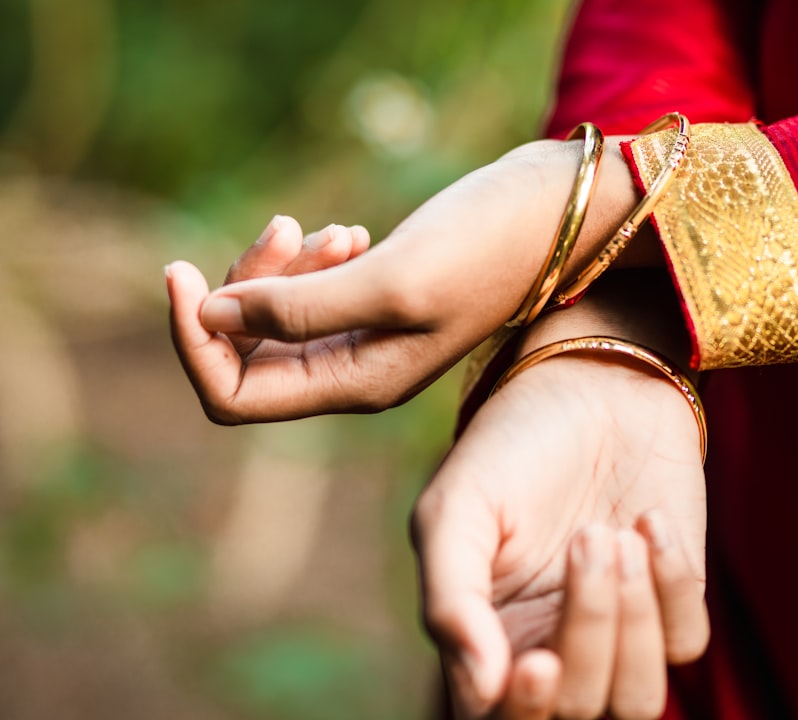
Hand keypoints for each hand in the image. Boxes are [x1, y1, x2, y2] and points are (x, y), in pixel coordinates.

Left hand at [167, 138, 647, 423]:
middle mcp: (357, 374)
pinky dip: (310, 259)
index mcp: (358, 385)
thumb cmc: (487, 247)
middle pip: (247, 355)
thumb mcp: (391, 280)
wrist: (560, 216)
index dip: (192, 341)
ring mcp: (370, 340)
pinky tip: (349, 233)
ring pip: (277, 320)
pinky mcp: (382, 302)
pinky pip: (312, 294)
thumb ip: (297, 307)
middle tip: (285, 229)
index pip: (234, 395)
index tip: (179, 271)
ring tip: (327, 229)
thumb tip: (207, 317)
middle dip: (240, 290)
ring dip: (277, 267)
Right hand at [411, 350, 708, 719]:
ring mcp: (618, 629)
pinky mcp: (674, 599)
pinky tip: (647, 521)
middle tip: (588, 539)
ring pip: (639, 697)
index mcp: (488, 636)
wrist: (594, 383)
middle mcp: (551, 646)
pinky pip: (688, 642)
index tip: (538, 665)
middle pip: (580, 712)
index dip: (524, 714)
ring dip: (634, 618)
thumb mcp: (456, 509)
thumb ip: (451, 600)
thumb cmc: (512, 443)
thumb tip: (483, 686)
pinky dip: (673, 583)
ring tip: (615, 533)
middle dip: (589, 633)